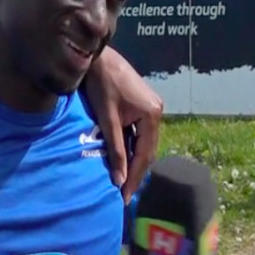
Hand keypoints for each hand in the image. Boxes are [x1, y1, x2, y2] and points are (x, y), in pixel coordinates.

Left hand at [84, 47, 163, 202]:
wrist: (97, 57)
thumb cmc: (100, 85)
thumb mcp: (107, 120)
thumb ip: (115, 149)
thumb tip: (119, 180)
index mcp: (152, 115)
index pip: (144, 154)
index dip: (134, 177)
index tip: (125, 196)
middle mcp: (157, 111)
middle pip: (147, 150)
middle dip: (135, 172)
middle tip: (125, 194)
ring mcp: (152, 107)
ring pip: (143, 142)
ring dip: (133, 160)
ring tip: (123, 182)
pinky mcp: (143, 104)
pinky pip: (139, 132)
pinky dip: (131, 146)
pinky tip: (123, 159)